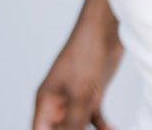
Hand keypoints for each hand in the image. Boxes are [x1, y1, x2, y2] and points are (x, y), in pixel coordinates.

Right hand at [34, 0, 122, 129]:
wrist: (104, 31)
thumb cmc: (86, 54)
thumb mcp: (81, 94)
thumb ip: (74, 122)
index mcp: (46, 101)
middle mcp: (57, 102)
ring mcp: (75, 99)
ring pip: (78, 128)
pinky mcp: (92, 96)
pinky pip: (95, 120)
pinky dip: (105, 128)